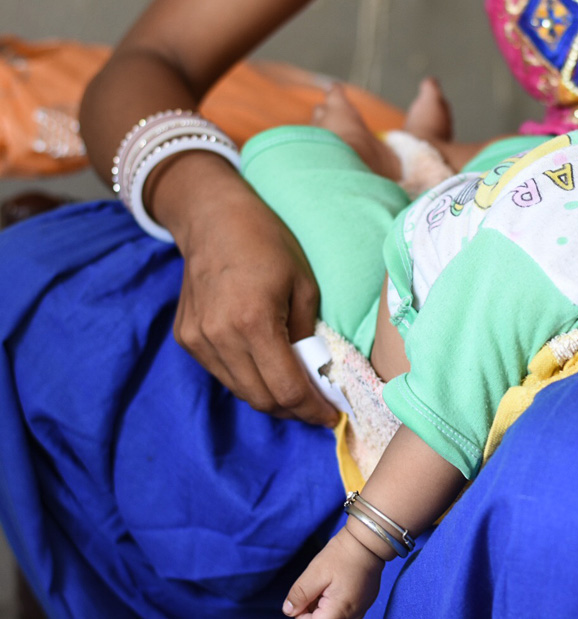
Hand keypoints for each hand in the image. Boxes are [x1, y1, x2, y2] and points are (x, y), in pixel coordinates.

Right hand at [158, 153, 338, 425]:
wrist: (213, 220)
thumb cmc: (267, 244)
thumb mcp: (303, 286)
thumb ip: (307, 336)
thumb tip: (316, 375)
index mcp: (254, 322)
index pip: (286, 388)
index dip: (312, 410)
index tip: (330, 417)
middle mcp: (220, 337)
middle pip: (262, 399)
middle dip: (294, 410)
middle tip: (317, 408)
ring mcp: (198, 340)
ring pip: (240, 391)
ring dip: (271, 399)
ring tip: (296, 392)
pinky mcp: (186, 338)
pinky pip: (223, 374)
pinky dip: (248, 379)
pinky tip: (267, 368)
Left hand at [283, 528, 384, 618]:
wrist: (368, 542)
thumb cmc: (343, 555)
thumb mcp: (315, 572)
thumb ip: (300, 595)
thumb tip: (289, 611)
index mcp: (338, 612)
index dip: (301, 613)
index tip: (304, 595)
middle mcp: (352, 617)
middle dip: (312, 610)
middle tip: (316, 588)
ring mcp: (360, 612)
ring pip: (332, 617)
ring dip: (323, 607)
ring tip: (327, 585)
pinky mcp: (363, 604)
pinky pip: (344, 612)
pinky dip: (335, 603)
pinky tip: (336, 586)